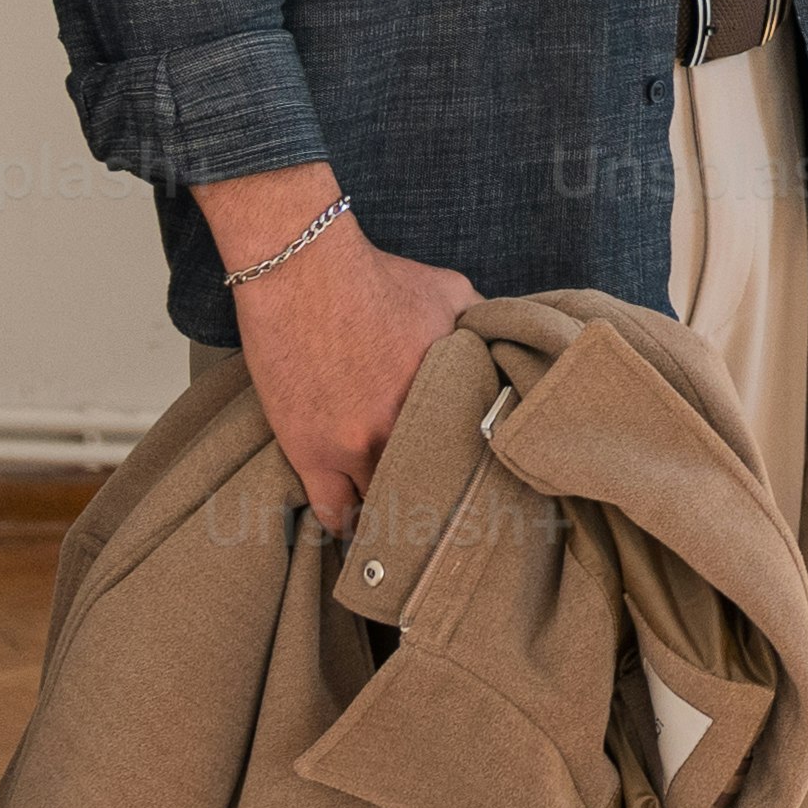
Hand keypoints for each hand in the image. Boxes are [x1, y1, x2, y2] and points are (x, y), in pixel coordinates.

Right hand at [214, 186, 478, 526]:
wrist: (303, 269)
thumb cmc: (376, 276)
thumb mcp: (452, 293)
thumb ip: (482, 330)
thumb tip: (503, 351)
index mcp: (448, 396)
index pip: (477, 463)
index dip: (478, 484)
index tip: (482, 498)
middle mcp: (407, 429)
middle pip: (433, 492)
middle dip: (440, 508)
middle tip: (447, 525)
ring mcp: (355, 446)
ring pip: (384, 508)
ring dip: (395, 519)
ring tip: (405, 537)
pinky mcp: (310, 452)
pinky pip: (333, 511)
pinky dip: (348, 528)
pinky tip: (358, 539)